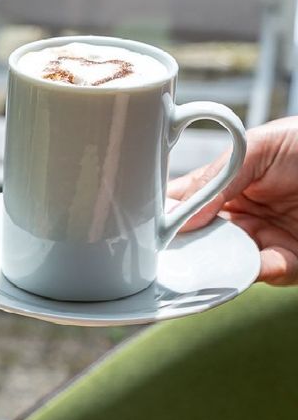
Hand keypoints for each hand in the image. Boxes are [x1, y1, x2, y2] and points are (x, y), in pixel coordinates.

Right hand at [168, 116, 297, 284]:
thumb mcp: (261, 146)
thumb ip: (217, 177)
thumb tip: (179, 217)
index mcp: (227, 186)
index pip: (182, 204)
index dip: (159, 215)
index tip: (136, 224)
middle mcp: (240, 217)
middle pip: (194, 239)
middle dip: (175, 246)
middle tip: (155, 250)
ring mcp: (262, 242)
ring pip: (220, 261)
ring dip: (204, 263)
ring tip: (190, 260)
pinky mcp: (288, 264)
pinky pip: (259, 274)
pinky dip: (244, 273)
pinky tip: (237, 263)